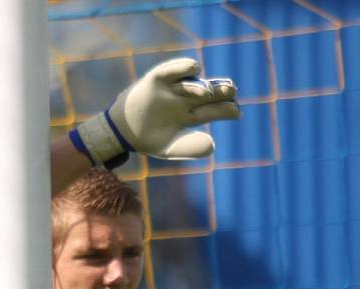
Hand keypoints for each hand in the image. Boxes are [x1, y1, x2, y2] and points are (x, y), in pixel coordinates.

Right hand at [70, 57, 239, 165]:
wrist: (122, 133)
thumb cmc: (148, 140)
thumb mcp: (170, 149)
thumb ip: (190, 149)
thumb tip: (212, 145)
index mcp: (190, 116)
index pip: (213, 110)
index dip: (226, 110)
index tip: (237, 112)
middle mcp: (184, 100)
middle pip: (207, 94)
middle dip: (220, 93)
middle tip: (233, 91)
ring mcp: (171, 90)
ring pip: (191, 84)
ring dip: (202, 86)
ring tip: (207, 92)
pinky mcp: (156, 80)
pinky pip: (171, 71)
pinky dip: (183, 68)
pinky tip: (195, 69)